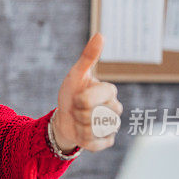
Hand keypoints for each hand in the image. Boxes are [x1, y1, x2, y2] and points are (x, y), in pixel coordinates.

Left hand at [53, 33, 122, 152]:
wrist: (63, 118)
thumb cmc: (71, 94)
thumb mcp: (76, 74)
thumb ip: (88, 56)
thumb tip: (101, 35)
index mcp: (110, 91)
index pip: (93, 99)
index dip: (80, 101)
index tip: (76, 98)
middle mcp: (115, 108)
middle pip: (94, 116)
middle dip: (78, 114)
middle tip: (77, 109)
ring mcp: (112, 126)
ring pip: (95, 130)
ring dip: (80, 126)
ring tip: (79, 120)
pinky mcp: (107, 141)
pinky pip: (96, 143)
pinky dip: (84, 139)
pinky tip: (82, 132)